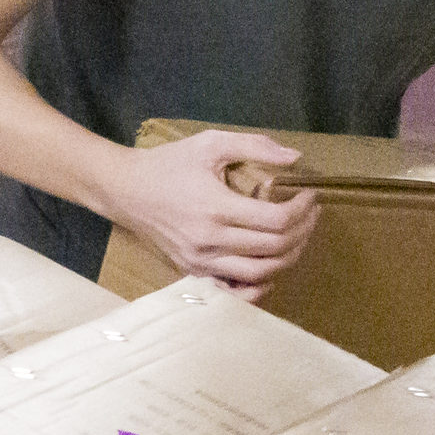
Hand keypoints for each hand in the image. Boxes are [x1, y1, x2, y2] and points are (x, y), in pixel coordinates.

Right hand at [99, 129, 318, 292]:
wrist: (124, 190)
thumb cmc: (168, 164)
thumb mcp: (209, 143)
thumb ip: (253, 146)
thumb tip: (294, 158)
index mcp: (215, 207)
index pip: (276, 220)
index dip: (303, 210)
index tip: (310, 196)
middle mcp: (209, 240)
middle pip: (274, 249)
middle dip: (303, 232)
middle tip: (309, 214)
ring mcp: (200, 261)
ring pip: (260, 274)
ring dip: (287, 257)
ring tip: (296, 237)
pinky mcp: (192, 271)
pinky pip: (233, 291)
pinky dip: (257, 287)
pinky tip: (270, 271)